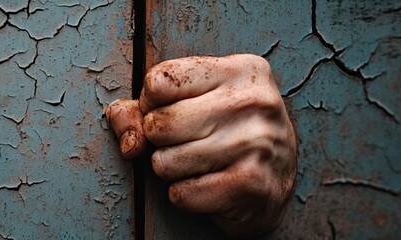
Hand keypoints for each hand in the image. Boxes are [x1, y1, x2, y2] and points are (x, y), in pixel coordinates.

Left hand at [106, 54, 296, 236]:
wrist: (277, 180)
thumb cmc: (228, 132)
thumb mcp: (193, 103)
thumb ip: (144, 108)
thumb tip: (124, 130)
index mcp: (240, 70)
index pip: (158, 81)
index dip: (150, 103)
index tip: (170, 110)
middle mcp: (252, 102)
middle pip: (159, 124)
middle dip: (158, 140)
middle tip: (183, 142)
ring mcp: (255, 143)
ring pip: (165, 162)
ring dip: (170, 169)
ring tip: (196, 162)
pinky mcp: (250, 184)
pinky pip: (181, 194)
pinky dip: (183, 194)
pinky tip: (206, 184)